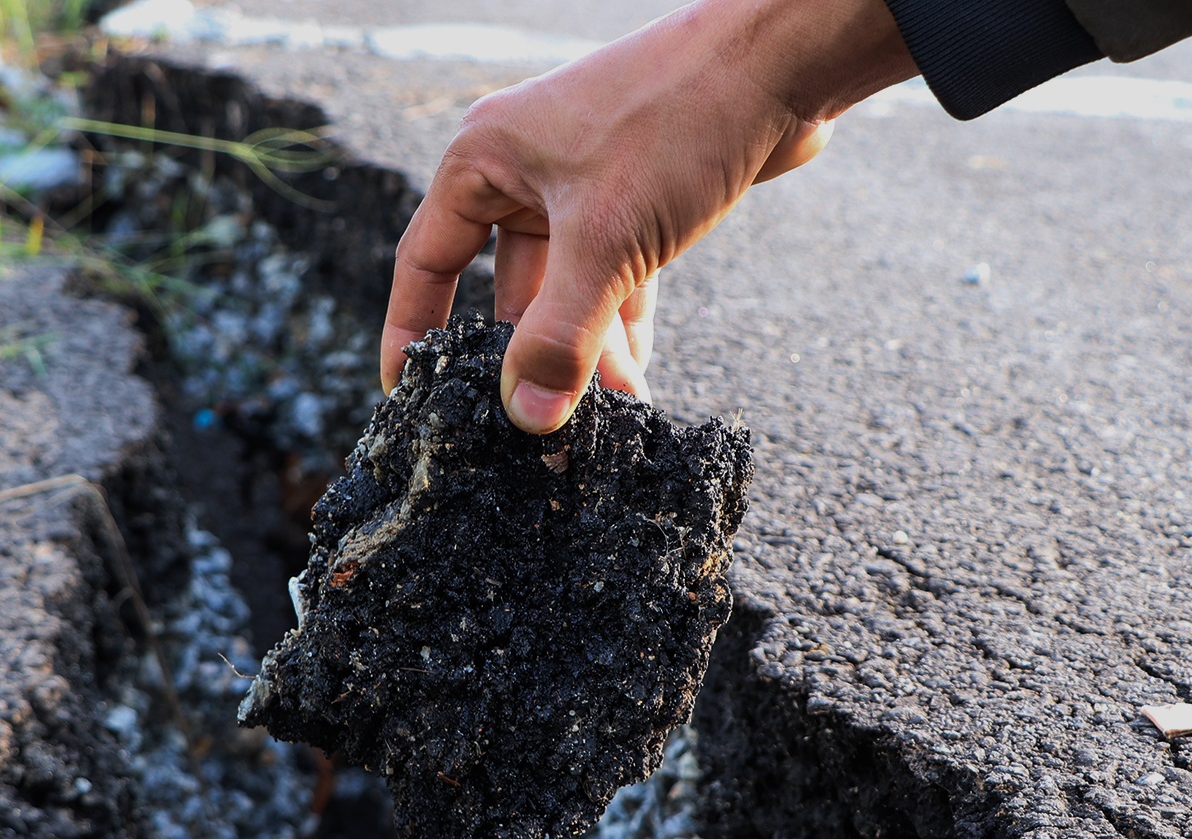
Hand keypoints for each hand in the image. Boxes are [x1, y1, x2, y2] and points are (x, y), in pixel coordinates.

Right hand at [380, 0, 917, 431]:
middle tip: (534, 423)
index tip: (408, 394)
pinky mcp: (637, 198)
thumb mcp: (605, 243)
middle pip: (504, 286)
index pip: (426, 260)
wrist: (783, 62)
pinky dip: (621, 324)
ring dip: (583, 350)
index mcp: (486, 159)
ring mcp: (582, 184)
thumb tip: (525, 415)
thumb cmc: (678, 119)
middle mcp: (524, 169)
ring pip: (566, 288)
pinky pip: (613, 278)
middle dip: (526, 355)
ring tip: (605, 414)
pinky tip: (634, 380)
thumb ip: (559, 337)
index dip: (413, 331)